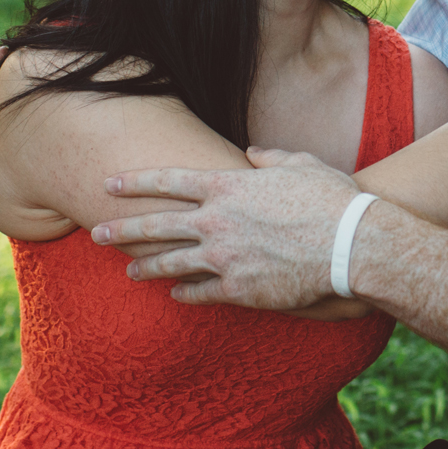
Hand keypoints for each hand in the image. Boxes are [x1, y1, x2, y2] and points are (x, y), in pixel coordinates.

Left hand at [96, 148, 362, 307]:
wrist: (350, 245)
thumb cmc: (330, 199)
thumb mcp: (300, 164)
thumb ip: (270, 158)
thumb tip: (253, 152)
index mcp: (227, 186)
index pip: (168, 180)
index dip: (135, 182)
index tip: (109, 183)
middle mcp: (216, 221)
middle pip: (155, 225)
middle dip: (122, 229)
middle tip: (97, 234)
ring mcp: (223, 258)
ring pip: (170, 264)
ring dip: (146, 268)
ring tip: (129, 271)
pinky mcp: (238, 289)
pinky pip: (200, 293)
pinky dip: (184, 294)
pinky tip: (175, 295)